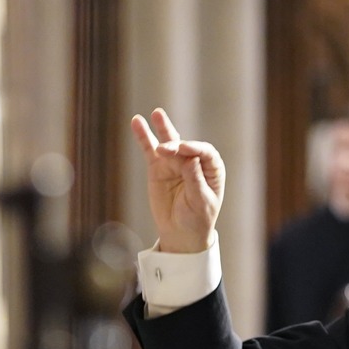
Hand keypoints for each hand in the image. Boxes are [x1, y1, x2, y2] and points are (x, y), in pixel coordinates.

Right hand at [130, 109, 223, 253]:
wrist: (181, 234)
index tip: (183, 150)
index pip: (205, 152)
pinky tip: (137, 122)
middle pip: (185, 145)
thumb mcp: (200, 203)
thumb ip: (195, 180)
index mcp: (211, 169)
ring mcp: (174, 163)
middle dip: (176, 145)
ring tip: (156, 114)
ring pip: (168, 142)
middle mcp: (193, 161)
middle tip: (165, 149)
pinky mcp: (157, 167)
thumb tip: (190, 159)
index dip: (194, 148)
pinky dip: (144, 136)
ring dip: (162, 128)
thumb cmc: (197, 220)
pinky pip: (150, 149)